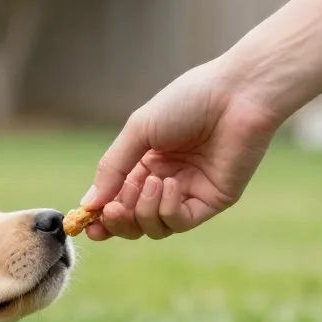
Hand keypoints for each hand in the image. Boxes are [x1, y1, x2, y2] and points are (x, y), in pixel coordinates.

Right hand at [81, 58, 283, 239]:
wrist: (237, 94)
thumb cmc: (188, 102)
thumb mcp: (138, 131)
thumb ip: (112, 168)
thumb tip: (88, 204)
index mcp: (145, 163)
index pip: (117, 199)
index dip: (100, 214)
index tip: (84, 221)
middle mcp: (166, 182)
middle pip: (133, 221)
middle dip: (118, 220)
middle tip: (112, 211)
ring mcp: (189, 194)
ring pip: (155, 226)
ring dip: (144, 211)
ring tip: (152, 182)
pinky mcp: (212, 201)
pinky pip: (180, 221)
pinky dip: (169, 209)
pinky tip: (171, 184)